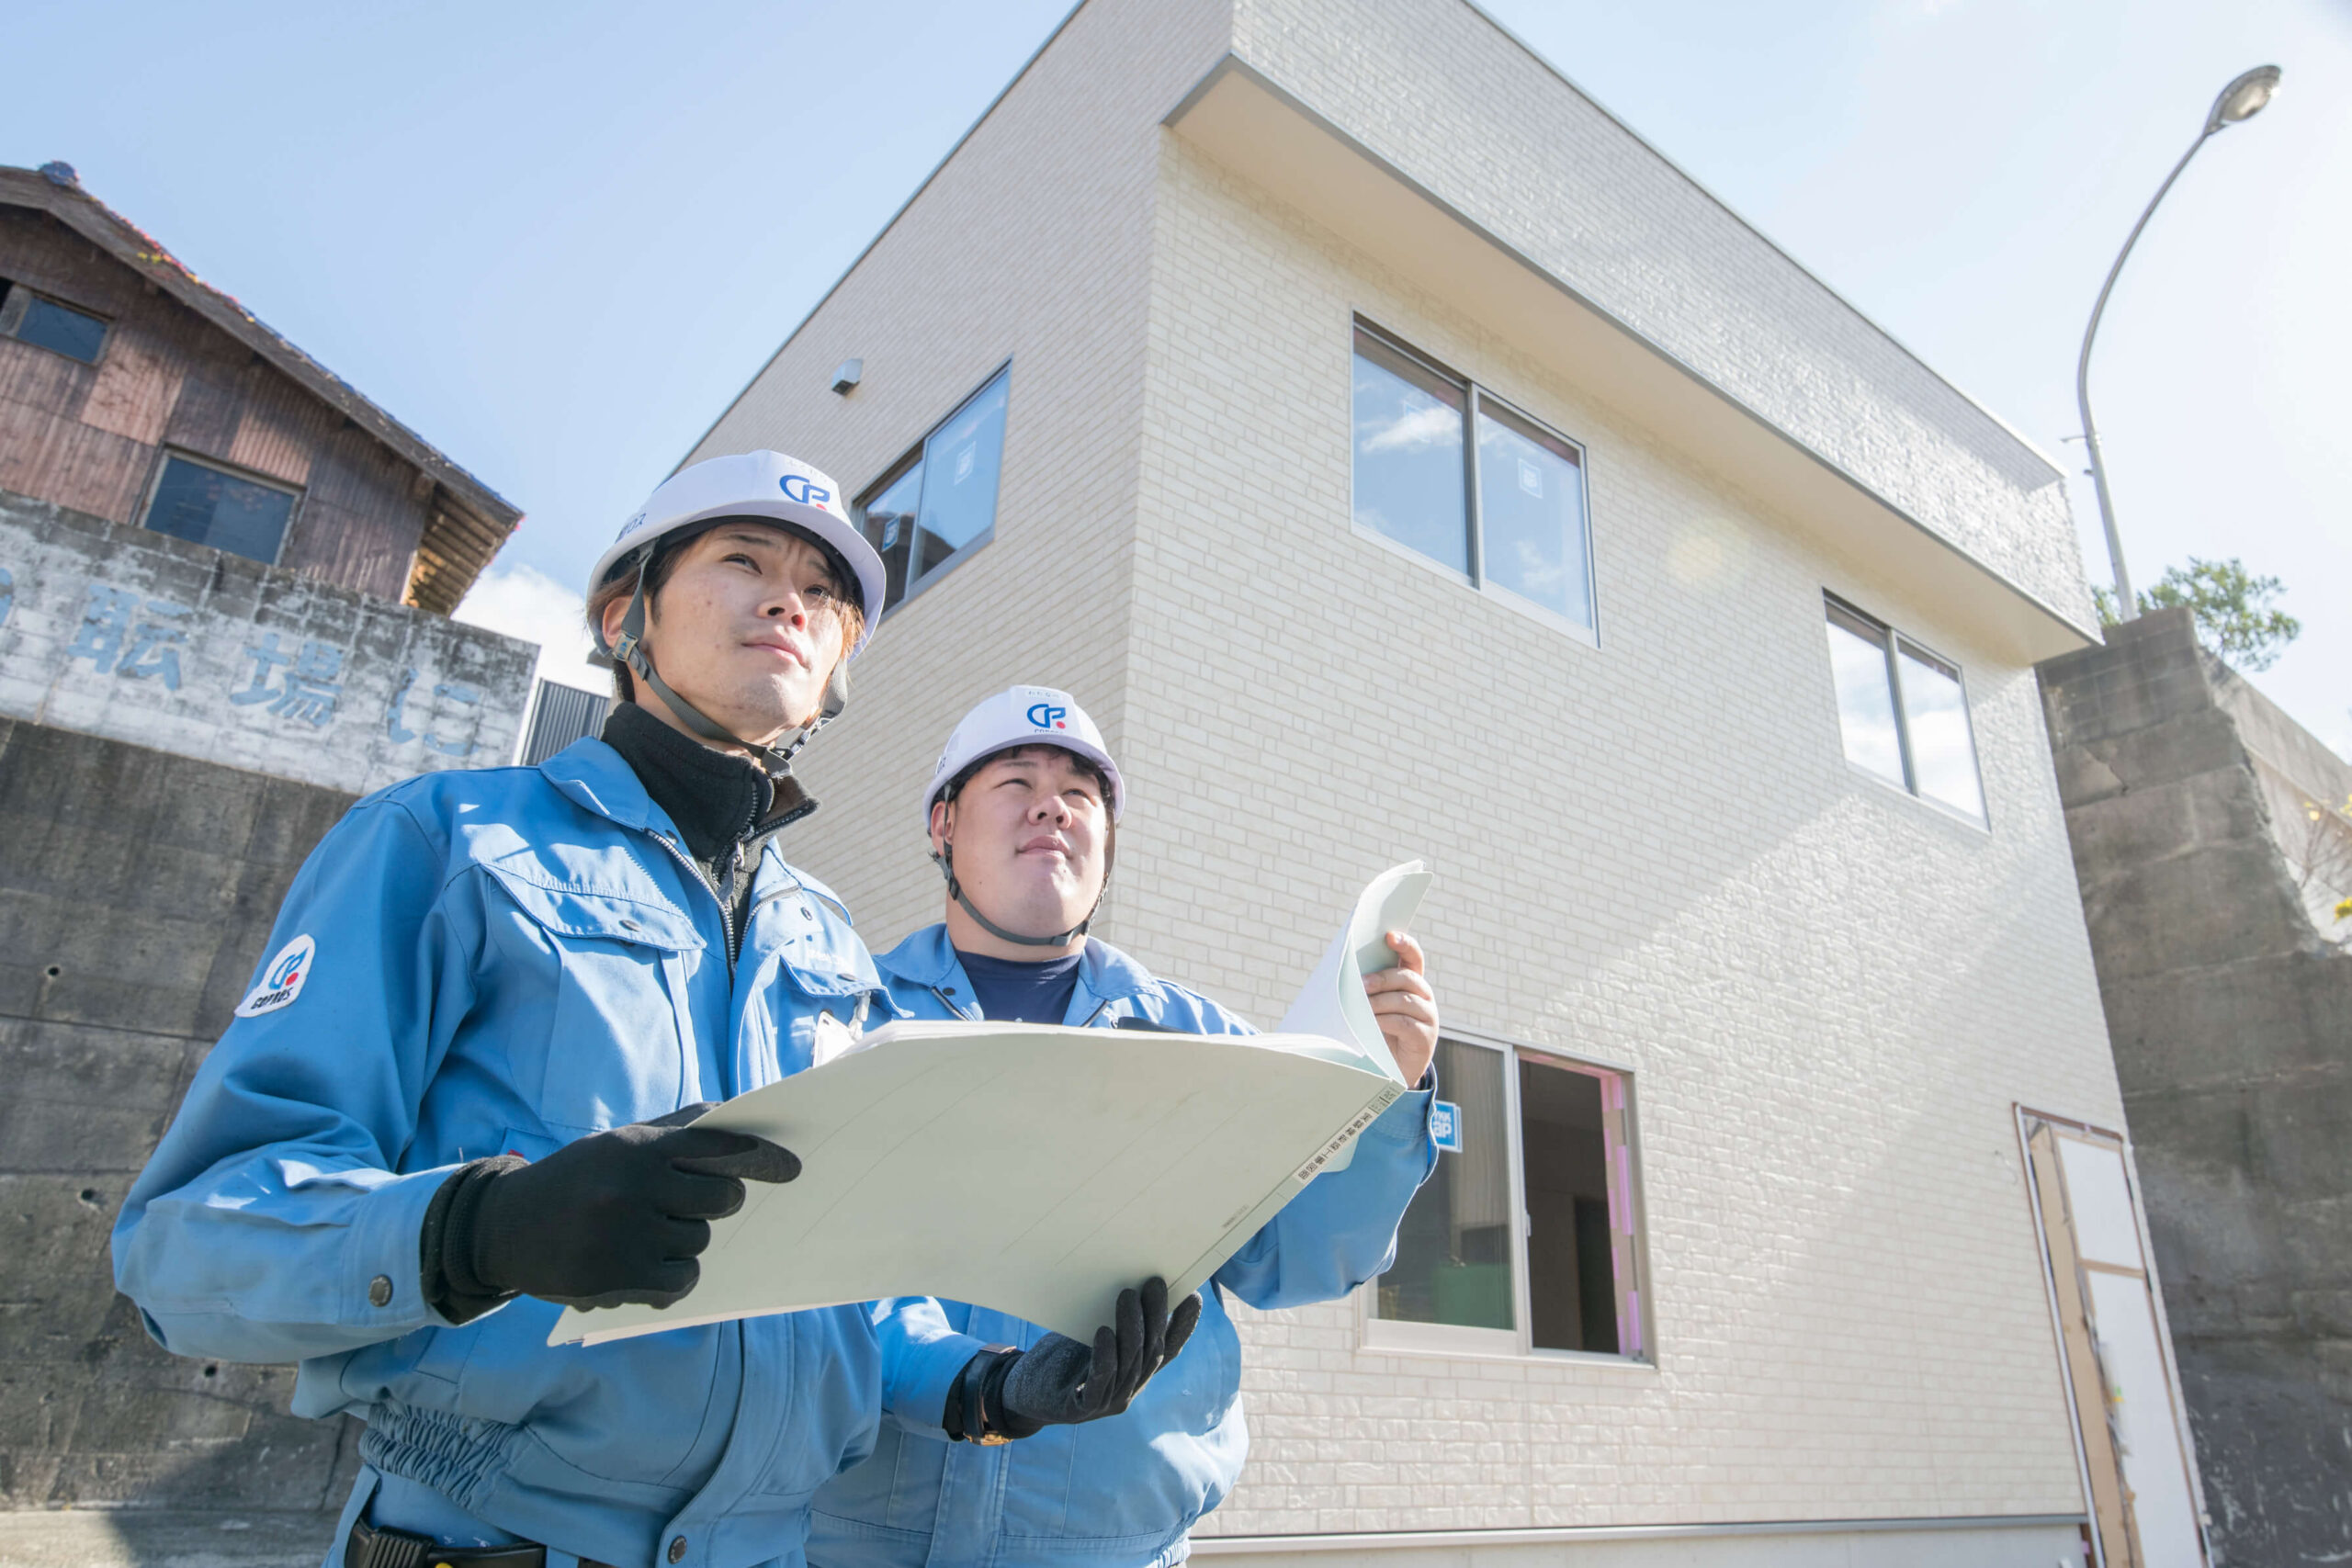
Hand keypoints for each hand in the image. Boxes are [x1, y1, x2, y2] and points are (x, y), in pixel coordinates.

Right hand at [440, 1113, 798, 1310]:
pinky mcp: (616, 1280)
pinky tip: (645, 1265)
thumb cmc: (578, 1178)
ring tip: (647, 1234)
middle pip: (722, 1198)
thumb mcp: (620, 1141)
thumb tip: (738, 1115)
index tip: (790, 1168)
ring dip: (686, 1241)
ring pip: (700, 1242)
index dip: (761, 1157)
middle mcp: (632, 1188)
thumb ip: (678, 1128)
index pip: (719, 1147)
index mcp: (636, 1147)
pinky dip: (673, 1277)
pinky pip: (681, 1281)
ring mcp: (624, 1236)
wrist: (505, 1228)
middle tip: (690, 1204)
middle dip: (718, 1202)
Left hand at [954, 1278, 1202, 1439]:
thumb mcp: (1088, 1335)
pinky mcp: (1081, 1408)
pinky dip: (1104, 1355)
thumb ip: (1112, 1320)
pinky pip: (1100, 1380)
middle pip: (1151, 1351)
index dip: (1183, 1327)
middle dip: (1156, 1315)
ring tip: (1127, 1294)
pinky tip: (1103, 1331)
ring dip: (1131, 1327)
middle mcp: (1128, 1389)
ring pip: (1129, 1363)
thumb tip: (1129, 1278)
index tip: (1193, 1296)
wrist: (1020, 1393)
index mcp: (1134, 1373)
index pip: (1167, 1350)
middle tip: (1155, 1282)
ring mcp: (1107, 1402)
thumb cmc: (1059, 1359)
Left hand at [1364, 931, 1437, 1086]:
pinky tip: (1372, 1024)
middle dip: (1381, 978)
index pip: (1413, 957)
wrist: (1390, 1070)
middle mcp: (1424, 996)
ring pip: (1404, 1000)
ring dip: (1379, 1002)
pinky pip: (1405, 1023)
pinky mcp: (1425, 1037)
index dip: (1405, 944)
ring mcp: (1428, 1016)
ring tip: (1361, 1008)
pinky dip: (1386, 1021)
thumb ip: (1368, 990)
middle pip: (1406, 978)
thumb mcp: (1373, 1008)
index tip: (1389, 935)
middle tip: (1359, 985)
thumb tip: (1347, 975)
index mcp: (1411, 983)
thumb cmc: (1378, 1033)